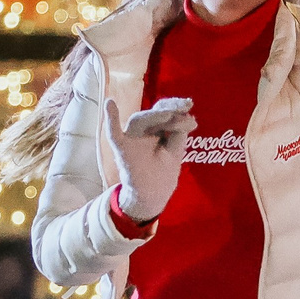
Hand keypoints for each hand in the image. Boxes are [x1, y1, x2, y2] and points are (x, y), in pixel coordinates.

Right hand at [105, 96, 192, 223]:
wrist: (151, 195)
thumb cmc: (162, 171)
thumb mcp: (175, 150)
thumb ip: (180, 132)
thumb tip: (190, 117)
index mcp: (154, 128)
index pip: (163, 111)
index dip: (176, 105)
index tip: (189, 104)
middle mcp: (140, 130)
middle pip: (153, 112)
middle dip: (170, 107)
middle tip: (186, 106)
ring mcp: (130, 138)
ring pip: (140, 119)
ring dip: (156, 115)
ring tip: (170, 114)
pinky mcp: (122, 149)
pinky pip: (113, 133)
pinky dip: (110, 119)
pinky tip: (109, 103)